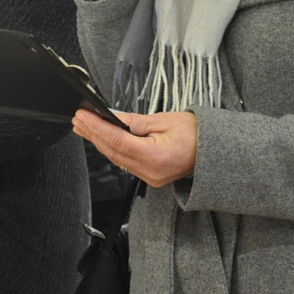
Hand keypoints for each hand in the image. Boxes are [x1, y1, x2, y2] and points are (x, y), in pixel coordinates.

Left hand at [72, 109, 196, 187]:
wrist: (214, 151)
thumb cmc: (196, 134)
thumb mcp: (164, 120)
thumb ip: (135, 121)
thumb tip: (112, 116)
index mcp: (155, 156)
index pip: (117, 140)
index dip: (97, 127)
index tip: (83, 116)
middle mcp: (151, 172)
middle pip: (113, 152)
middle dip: (93, 134)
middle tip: (78, 120)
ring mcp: (150, 177)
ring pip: (117, 159)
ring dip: (100, 142)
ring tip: (85, 128)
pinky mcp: (151, 177)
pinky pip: (126, 164)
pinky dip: (113, 150)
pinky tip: (103, 140)